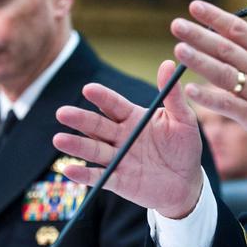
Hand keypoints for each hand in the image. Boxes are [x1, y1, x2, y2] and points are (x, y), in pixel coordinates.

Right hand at [53, 60, 203, 218]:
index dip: (101, 97)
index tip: (88, 89)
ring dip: (76, 145)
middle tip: (62, 112)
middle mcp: (120, 136)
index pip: (114, 105)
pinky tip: (68, 170)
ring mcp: (117, 158)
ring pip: (93, 149)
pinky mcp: (118, 180)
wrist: (187, 183)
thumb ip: (173, 96)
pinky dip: (84, 175)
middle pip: (97, 125)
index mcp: (133, 117)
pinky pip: (100, 177)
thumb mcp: (184, 120)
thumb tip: (168, 64)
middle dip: (80, 119)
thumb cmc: (185, 147)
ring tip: (59, 139)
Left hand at [171, 0, 246, 155]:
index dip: (215, 16)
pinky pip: (229, 105)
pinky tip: (191, 90)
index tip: (194, 6)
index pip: (238, 29)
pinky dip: (210, 98)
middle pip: (225, 48)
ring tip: (179, 49)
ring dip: (200, 61)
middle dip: (199, 35)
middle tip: (176, 24)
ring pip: (223, 73)